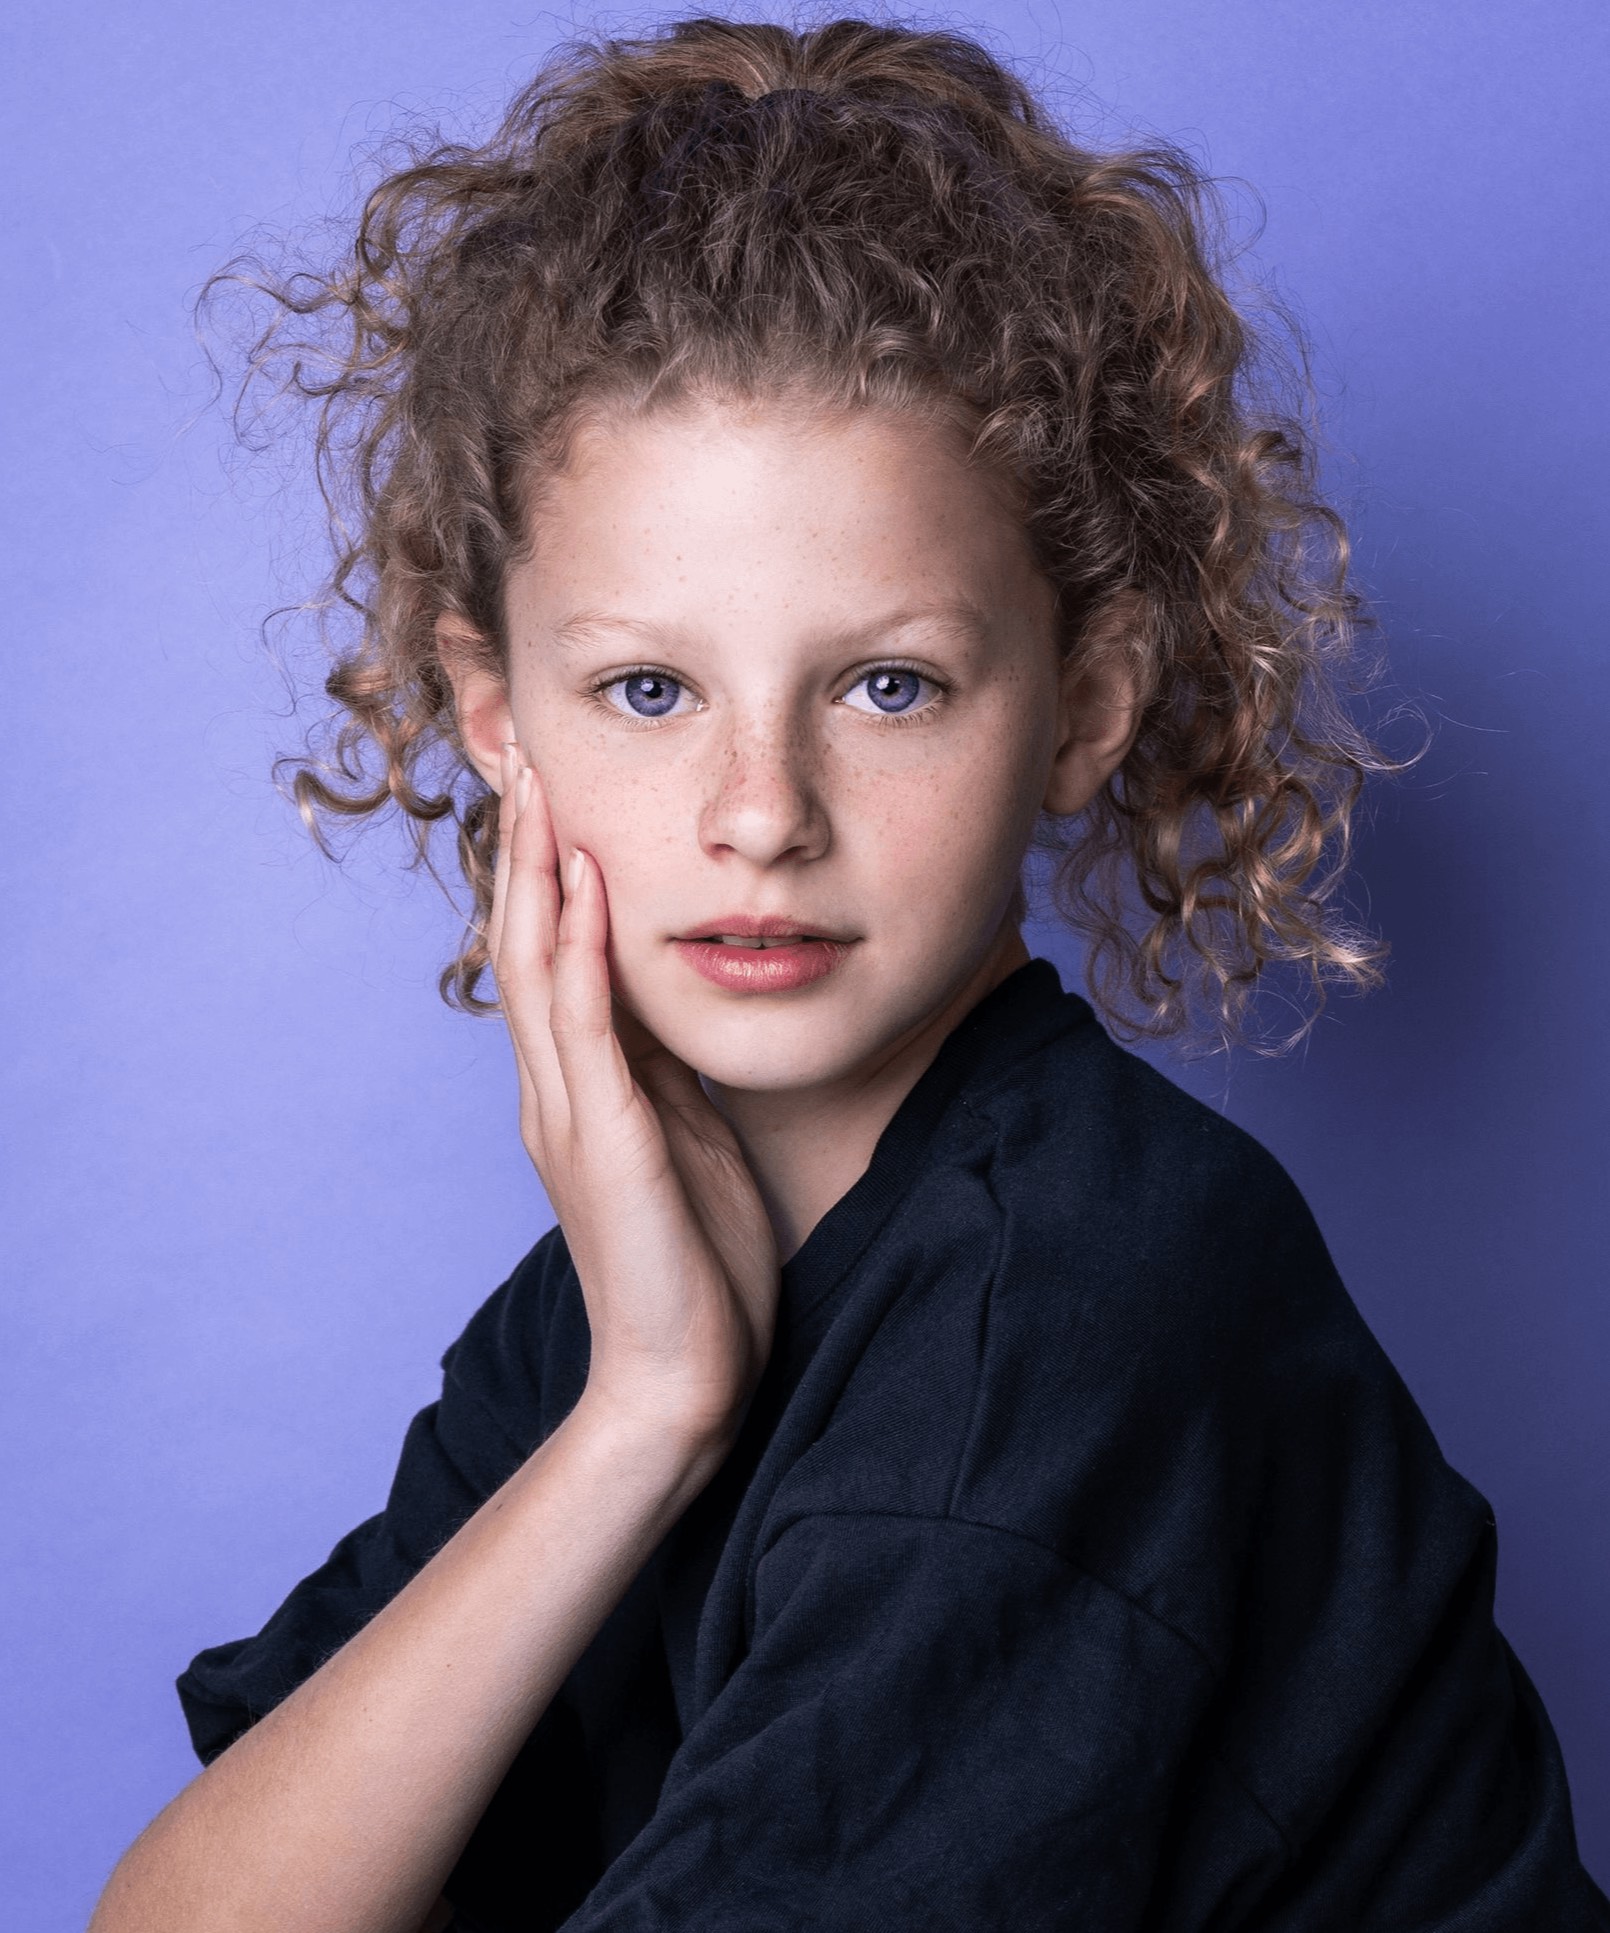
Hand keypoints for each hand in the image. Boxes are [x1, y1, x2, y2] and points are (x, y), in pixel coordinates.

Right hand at [487, 744, 779, 1449]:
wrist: (680, 1378)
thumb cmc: (693, 1266)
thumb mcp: (685, 1142)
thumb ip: (664, 1075)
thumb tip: (675, 1008)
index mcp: (579, 1092)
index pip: (550, 959)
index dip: (547, 873)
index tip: (557, 792)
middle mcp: (558, 1093)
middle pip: (525, 944)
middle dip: (527, 849)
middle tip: (527, 758)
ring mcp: (572, 1116)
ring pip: (538, 970)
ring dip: (539, 874)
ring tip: (542, 790)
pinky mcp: (606, 1144)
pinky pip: (585, 1028)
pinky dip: (581, 950)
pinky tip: (588, 887)